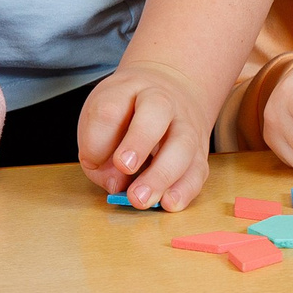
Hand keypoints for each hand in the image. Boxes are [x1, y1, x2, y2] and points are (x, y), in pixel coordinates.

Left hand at [78, 58, 211, 209]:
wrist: (172, 88)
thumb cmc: (126, 111)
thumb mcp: (101, 115)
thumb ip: (98, 150)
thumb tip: (117, 184)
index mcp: (127, 89)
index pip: (110, 108)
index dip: (98, 138)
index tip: (91, 160)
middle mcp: (161, 101)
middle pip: (156, 113)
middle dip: (139, 142)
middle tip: (124, 167)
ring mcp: (186, 124)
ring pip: (183, 145)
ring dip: (162, 175)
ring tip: (141, 199)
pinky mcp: (200, 152)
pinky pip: (198, 169)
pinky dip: (185, 189)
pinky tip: (169, 203)